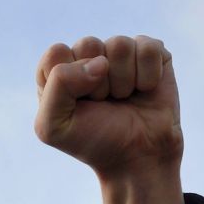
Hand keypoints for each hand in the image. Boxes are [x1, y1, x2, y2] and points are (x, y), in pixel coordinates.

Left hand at [35, 35, 181, 203]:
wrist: (137, 159)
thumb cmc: (94, 143)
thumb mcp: (53, 127)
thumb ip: (57, 86)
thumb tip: (101, 63)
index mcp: (59, 72)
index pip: (57, 53)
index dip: (68, 81)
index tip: (78, 107)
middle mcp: (88, 58)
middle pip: (88, 44)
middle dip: (96, 83)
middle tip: (103, 104)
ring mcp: (120, 54)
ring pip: (119, 45)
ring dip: (122, 82)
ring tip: (123, 99)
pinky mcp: (150, 54)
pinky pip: (148, 49)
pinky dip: (148, 77)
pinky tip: (144, 91)